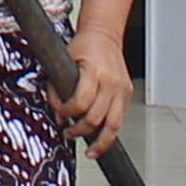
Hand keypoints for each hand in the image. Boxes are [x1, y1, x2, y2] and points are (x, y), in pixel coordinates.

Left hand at [56, 31, 132, 155]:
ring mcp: (121, 88)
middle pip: (96, 118)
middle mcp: (111, 81)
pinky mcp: (127, 93)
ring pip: (113, 125)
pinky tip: (101, 139)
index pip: (81, 102)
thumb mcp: (64, 62)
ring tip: (90, 150)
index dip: (66, 112)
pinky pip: (120, 119)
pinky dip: (110, 132)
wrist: (104, 35)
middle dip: (80, 130)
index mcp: (94, 71)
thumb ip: (58, 89)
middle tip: (69, 133)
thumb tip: (59, 116)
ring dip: (100, 141)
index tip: (59, 114)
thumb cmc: (83, 47)